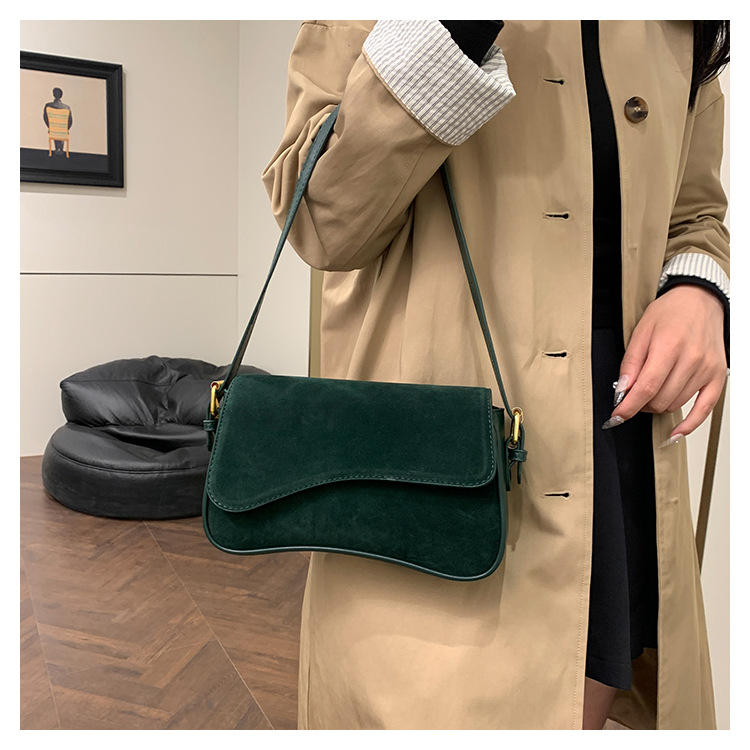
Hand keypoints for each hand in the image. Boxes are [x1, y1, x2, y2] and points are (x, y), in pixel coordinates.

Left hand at [602, 284, 726, 443]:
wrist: (698, 300)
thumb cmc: (670, 312)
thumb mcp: (640, 332)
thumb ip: (630, 363)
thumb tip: (622, 390)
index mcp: (670, 346)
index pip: (646, 387)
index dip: (628, 406)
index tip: (617, 415)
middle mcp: (692, 359)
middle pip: (660, 399)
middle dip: (640, 404)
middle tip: (632, 396)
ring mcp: (707, 369)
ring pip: (676, 404)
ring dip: (658, 406)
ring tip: (651, 393)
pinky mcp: (717, 376)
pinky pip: (705, 409)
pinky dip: (689, 425)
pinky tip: (675, 432)